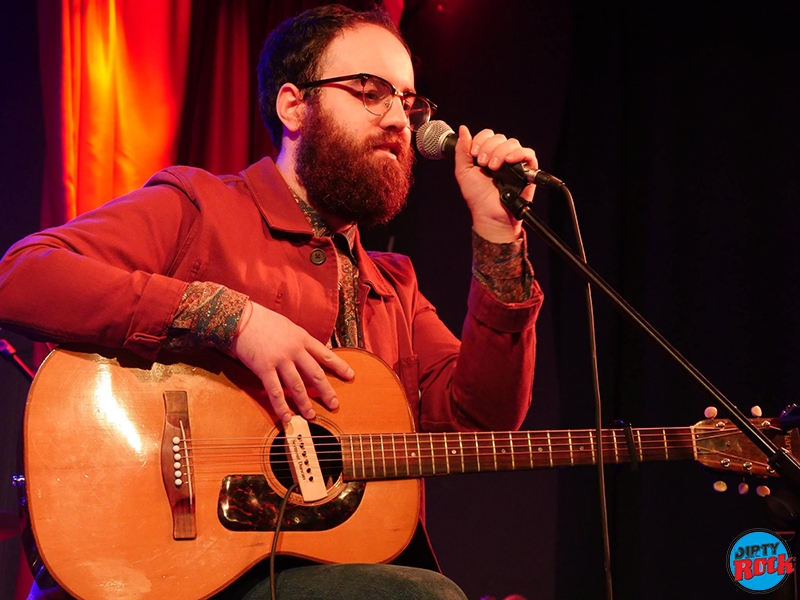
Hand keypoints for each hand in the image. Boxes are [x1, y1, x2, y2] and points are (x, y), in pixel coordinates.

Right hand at [229, 301, 353, 421]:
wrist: (240, 317)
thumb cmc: (262, 320)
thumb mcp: (287, 326)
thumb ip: (298, 340)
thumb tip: (307, 352)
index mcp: (302, 337)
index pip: (326, 354)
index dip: (340, 366)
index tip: (350, 375)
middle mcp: (294, 349)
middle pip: (316, 374)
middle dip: (326, 391)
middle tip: (334, 404)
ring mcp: (280, 359)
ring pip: (298, 386)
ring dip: (305, 403)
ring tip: (311, 416)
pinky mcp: (264, 368)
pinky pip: (275, 391)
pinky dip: (281, 406)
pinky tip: (287, 416)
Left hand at [453, 125, 537, 242]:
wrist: (489, 214)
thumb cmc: (477, 196)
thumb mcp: (463, 171)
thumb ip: (462, 150)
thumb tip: (463, 129)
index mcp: (487, 154)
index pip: (487, 135)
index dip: (480, 140)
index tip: (474, 155)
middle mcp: (501, 155)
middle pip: (499, 137)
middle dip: (488, 148)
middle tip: (483, 164)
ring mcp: (514, 162)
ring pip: (512, 143)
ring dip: (500, 152)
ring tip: (494, 168)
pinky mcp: (527, 169)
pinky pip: (528, 153)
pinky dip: (518, 153)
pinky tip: (509, 161)